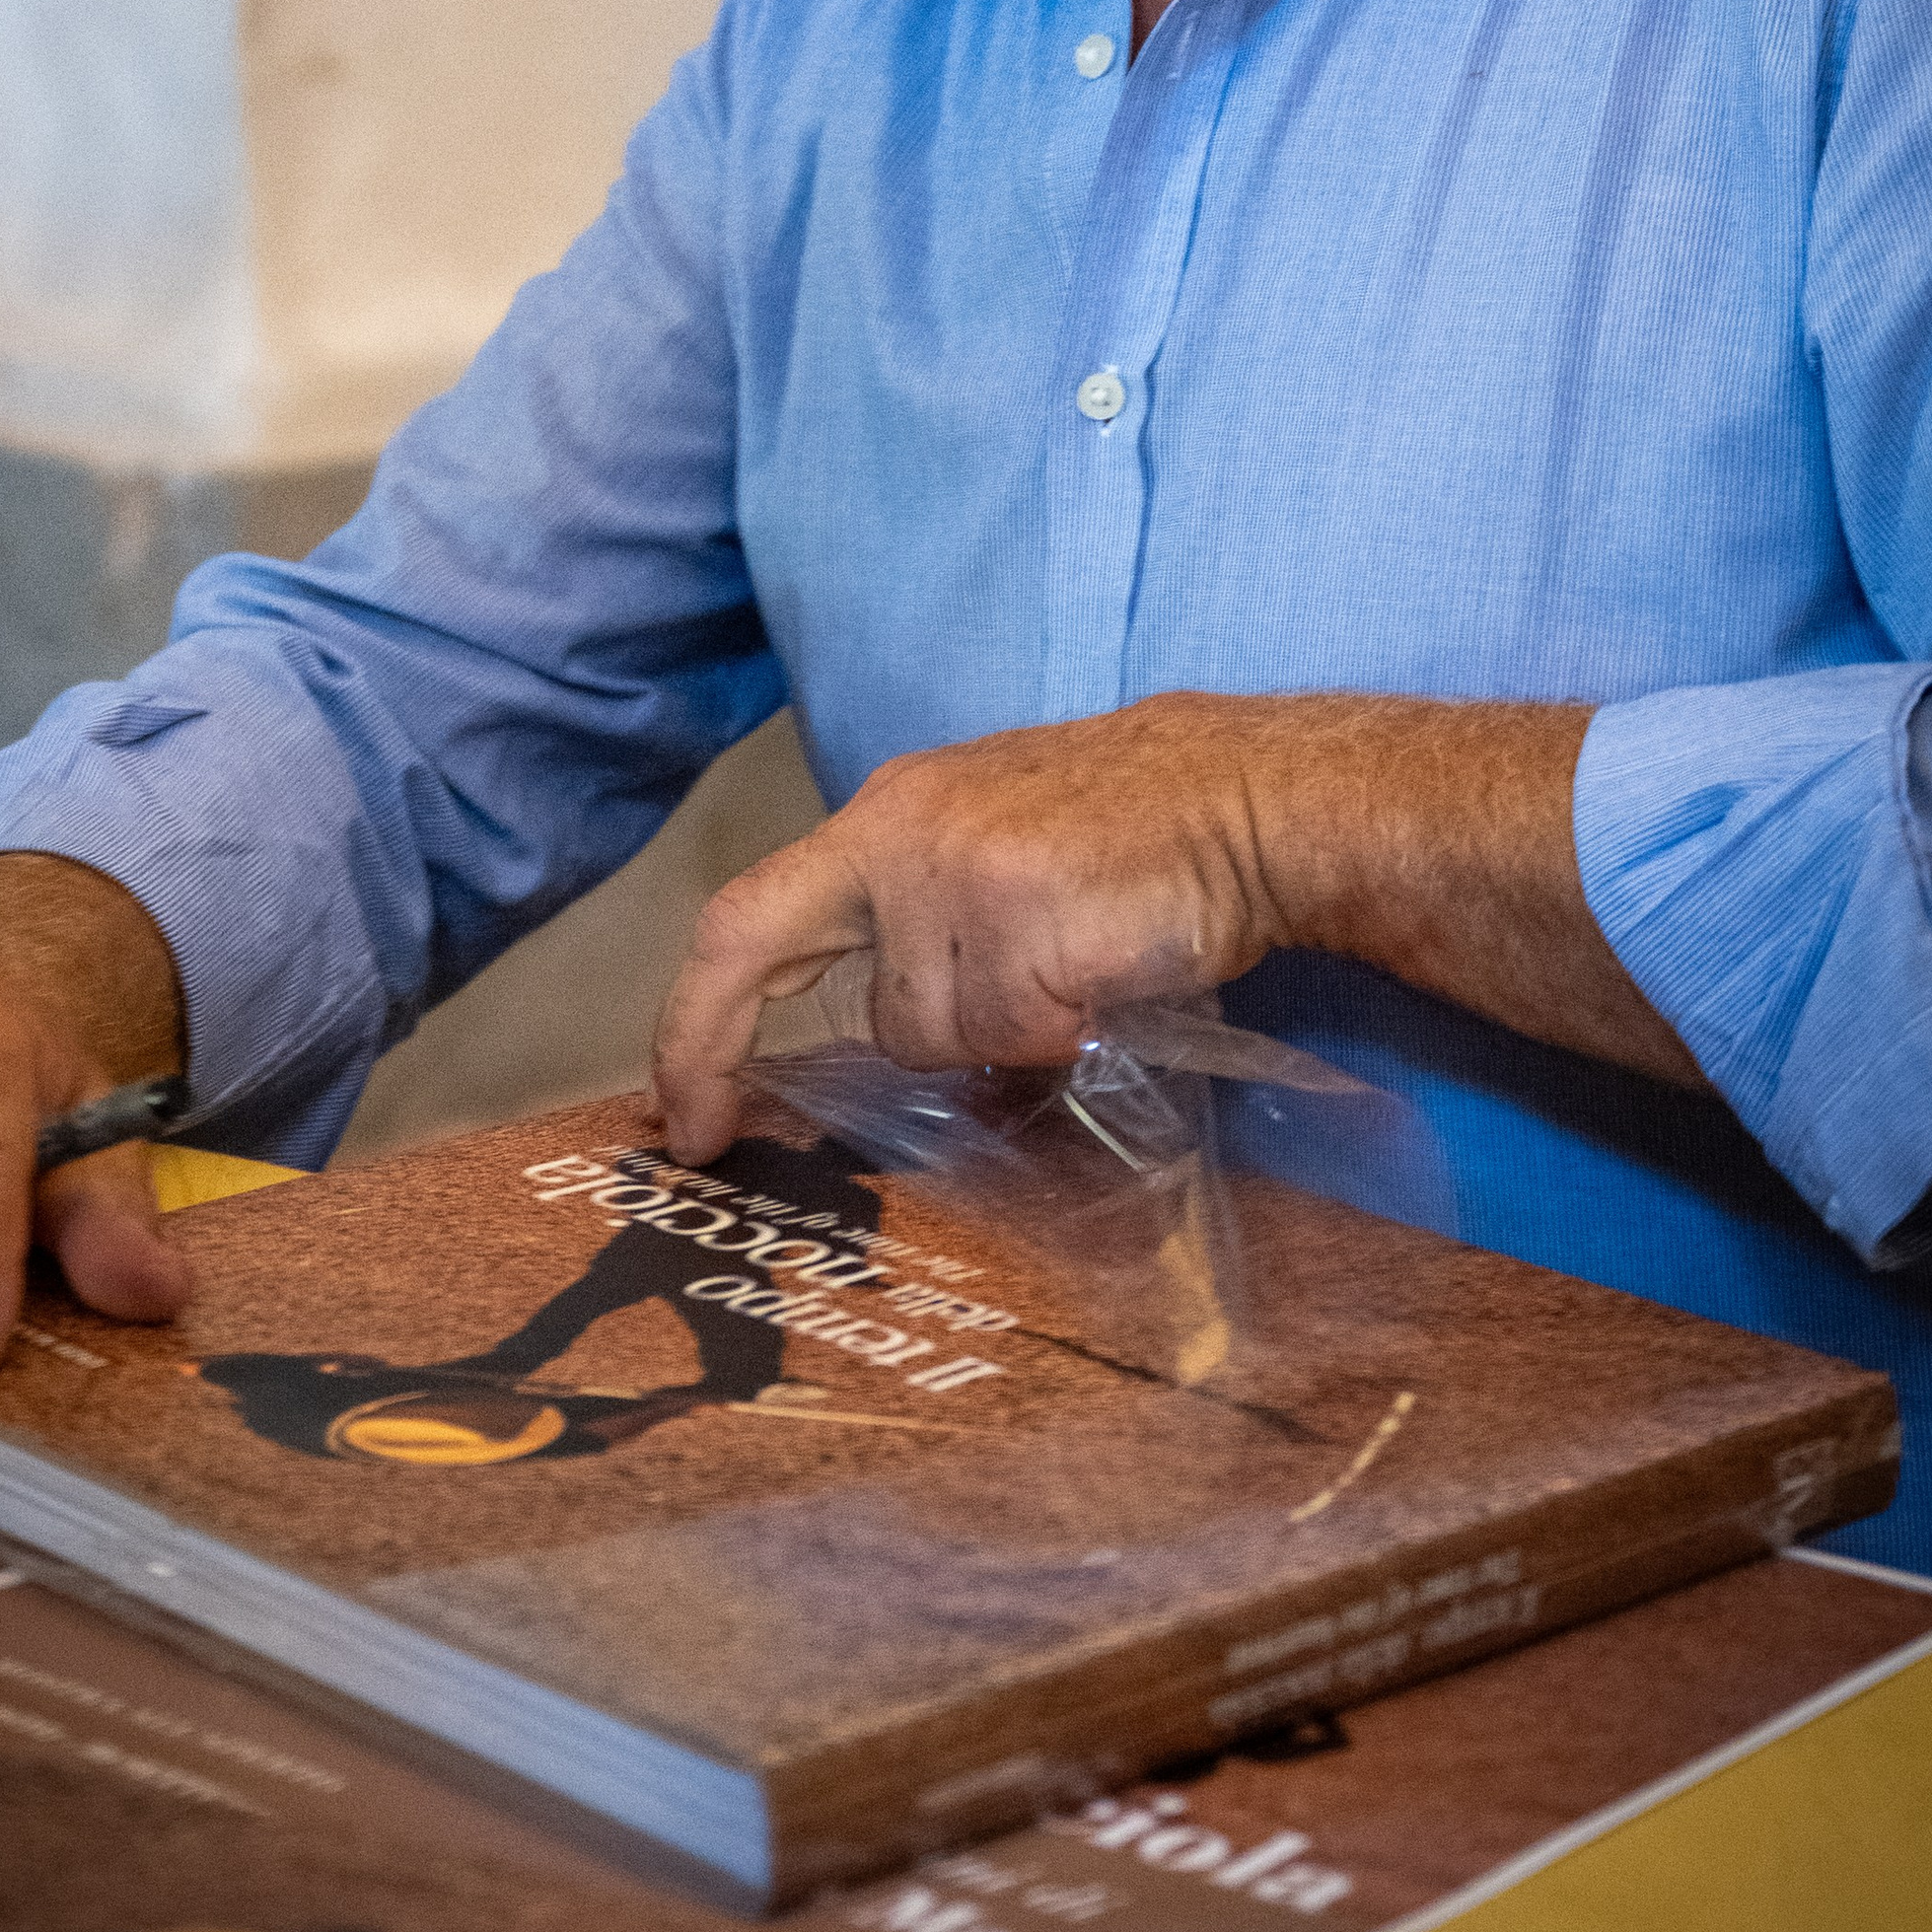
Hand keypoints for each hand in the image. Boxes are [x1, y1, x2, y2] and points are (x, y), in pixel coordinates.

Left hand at [654, 686, 1684, 1162]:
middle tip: (703, 1134)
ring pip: (920, 1031)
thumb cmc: (1134, 836)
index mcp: (890, 812)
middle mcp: (902, 832)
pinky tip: (1100, 978)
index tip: (678, 1103)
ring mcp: (956, 872)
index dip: (696, 1013)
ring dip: (988, 1036)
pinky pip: (1006, 1035)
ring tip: (1067, 975)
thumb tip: (875, 1050)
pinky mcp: (1021, 917)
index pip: (748, 912)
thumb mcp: (995, 848)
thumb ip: (918, 927)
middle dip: (712, 1046)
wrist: (1253, 798)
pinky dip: (1052, 1035)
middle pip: (771, 953)